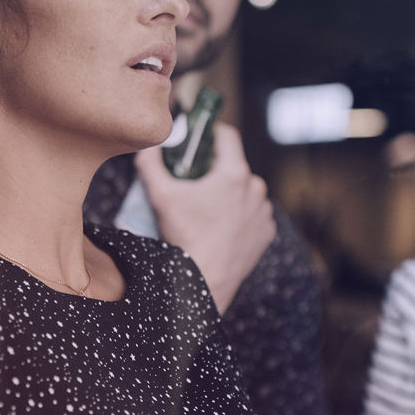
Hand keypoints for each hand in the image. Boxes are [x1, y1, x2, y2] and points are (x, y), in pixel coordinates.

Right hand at [135, 123, 274, 313]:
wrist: (205, 281)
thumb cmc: (185, 237)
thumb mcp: (160, 196)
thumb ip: (150, 164)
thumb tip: (149, 145)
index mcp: (234, 173)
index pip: (227, 136)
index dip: (210, 133)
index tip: (198, 139)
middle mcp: (255, 188)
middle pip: (233, 166)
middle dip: (214, 170)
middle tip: (193, 183)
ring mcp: (263, 212)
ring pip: (244, 191)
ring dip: (228, 194)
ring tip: (206, 210)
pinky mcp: (266, 232)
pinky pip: (252, 214)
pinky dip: (239, 216)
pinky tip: (220, 227)